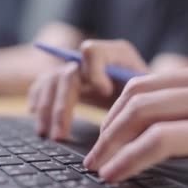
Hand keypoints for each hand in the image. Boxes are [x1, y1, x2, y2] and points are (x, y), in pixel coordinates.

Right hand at [28, 39, 146, 139]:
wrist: (147, 97)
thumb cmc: (152, 98)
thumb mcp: (151, 97)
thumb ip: (139, 99)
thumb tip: (122, 118)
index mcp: (117, 54)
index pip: (94, 52)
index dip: (95, 71)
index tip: (104, 91)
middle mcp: (92, 58)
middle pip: (68, 74)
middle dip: (62, 106)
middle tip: (61, 136)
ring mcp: (76, 68)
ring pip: (51, 82)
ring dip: (46, 110)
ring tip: (47, 135)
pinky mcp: (65, 81)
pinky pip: (43, 85)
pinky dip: (38, 100)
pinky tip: (35, 116)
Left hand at [84, 62, 187, 187]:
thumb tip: (146, 136)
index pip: (146, 83)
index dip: (113, 112)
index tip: (101, 141)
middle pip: (138, 94)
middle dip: (106, 128)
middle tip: (93, 158)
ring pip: (145, 113)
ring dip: (112, 144)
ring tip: (99, 170)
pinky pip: (164, 139)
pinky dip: (132, 158)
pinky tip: (118, 175)